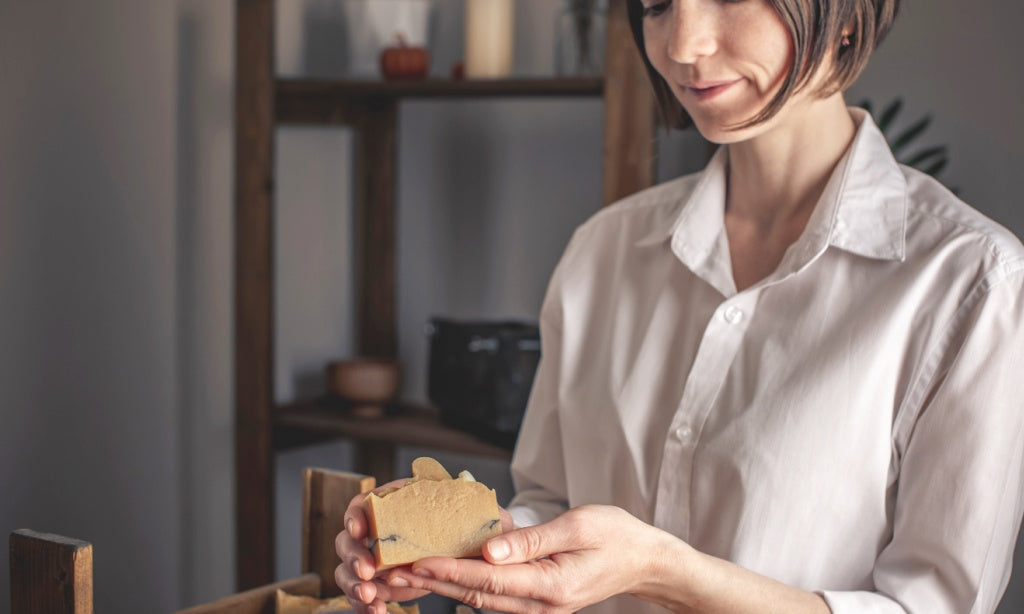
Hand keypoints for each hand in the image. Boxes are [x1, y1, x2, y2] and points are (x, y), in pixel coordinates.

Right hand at [334, 480, 516, 613]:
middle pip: (348, 539)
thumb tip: (480, 518)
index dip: (356, 516)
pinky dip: (365, 604)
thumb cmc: (471, 525)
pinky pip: (363, 594)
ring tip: (370, 597)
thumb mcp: (475, 515)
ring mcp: (376, 558)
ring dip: (353, 584)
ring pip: (348, 570)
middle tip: (367, 572)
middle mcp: (379, 530)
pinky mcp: (381, 582)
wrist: (472, 551)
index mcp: (395, 504)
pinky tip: (376, 611)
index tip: (360, 530)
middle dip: (353, 556)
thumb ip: (475, 512)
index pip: (363, 503)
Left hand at [384, 504, 670, 612]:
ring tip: (408, 575)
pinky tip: (444, 573)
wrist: (644, 560)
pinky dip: (466, 585)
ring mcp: (539, 606)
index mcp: (550, 585)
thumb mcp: (578, 526)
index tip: (417, 563)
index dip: (449, 572)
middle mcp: (540, 604)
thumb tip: (488, 550)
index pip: (488, 580)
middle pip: (476, 595)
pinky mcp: (538, 599)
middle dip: (434, 584)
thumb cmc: (615, 535)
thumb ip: (531, 540)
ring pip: (482, 599)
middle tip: (394, 573)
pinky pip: (496, 595)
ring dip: (444, 586)